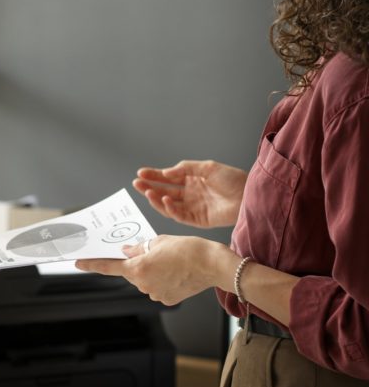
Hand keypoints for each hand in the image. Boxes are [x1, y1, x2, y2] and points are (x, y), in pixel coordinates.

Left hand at [75, 236, 231, 305]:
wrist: (214, 265)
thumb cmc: (189, 250)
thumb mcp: (159, 242)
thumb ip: (139, 248)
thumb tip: (126, 252)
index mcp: (138, 269)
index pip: (108, 267)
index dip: (91, 264)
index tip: (77, 263)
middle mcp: (143, 285)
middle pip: (131, 273)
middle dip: (138, 263)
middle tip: (155, 252)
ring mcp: (155, 294)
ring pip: (145, 280)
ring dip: (152, 271)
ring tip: (172, 262)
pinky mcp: (167, 300)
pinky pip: (158, 288)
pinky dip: (163, 280)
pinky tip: (176, 273)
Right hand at [133, 160, 247, 227]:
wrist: (250, 195)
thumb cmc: (234, 179)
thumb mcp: (208, 167)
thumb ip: (186, 168)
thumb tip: (166, 172)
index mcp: (192, 180)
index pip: (168, 178)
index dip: (154, 176)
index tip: (141, 173)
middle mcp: (190, 194)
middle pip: (164, 192)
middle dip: (150, 188)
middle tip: (137, 183)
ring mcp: (193, 207)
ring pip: (169, 205)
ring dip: (156, 199)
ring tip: (147, 193)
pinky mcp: (197, 220)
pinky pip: (179, 215)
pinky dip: (171, 209)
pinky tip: (165, 200)